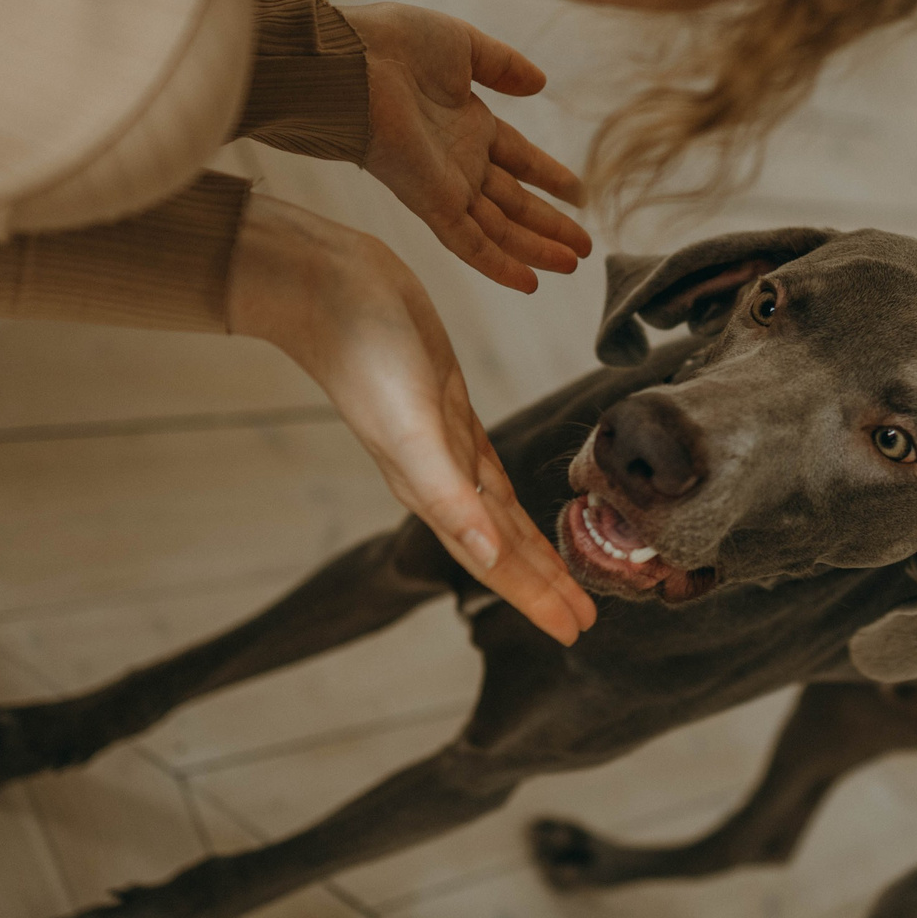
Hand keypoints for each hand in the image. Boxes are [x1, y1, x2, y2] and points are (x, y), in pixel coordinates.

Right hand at [227, 195, 596, 643]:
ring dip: (532, 547)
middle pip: (504, 545)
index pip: (495, 560)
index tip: (575, 629)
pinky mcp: (449, 406)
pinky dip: (508, 494)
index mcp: (432, 490)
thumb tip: (489, 555)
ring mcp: (444, 442)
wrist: (330, 288)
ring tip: (567, 576)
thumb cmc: (365, 356)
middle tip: (586, 618)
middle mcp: (440, 477)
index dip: (534, 596)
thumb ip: (447, 495)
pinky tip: (518, 504)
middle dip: (543, 583)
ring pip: (499, 510)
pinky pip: (489, 467)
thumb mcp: (412, 429)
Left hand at [343, 1, 593, 291]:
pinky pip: (469, 243)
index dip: (549, 176)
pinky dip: (498, 264)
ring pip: (498, 229)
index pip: (518, 158)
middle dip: (549, 224)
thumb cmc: (395, 43)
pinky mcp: (431, 203)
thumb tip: (541, 83)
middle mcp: (459, 160)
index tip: (579, 193)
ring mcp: (445, 185)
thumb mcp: (462, 45)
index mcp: (468, 123)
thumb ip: (502, 65)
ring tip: (573, 264)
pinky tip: (529, 283)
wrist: (353, 59)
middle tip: (584, 246)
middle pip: (513, 201)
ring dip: (536, 248)